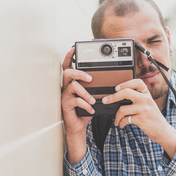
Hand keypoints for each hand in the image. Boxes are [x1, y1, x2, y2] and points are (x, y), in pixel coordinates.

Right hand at [61, 47, 95, 163]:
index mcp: (73, 83)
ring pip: (72, 86)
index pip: (68, 67)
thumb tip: (110, 80)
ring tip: (92, 99)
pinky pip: (75, 100)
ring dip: (85, 92)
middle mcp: (67, 88)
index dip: (69, 57)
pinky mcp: (66, 105)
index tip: (73, 49)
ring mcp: (65, 96)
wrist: (78, 126)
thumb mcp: (92, 96)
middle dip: (79, 73)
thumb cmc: (84, 110)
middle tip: (90, 78)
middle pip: (68, 73)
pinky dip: (85, 104)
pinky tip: (90, 108)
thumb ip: (96, 87)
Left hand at [102, 79, 175, 157]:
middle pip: (126, 92)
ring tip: (116, 120)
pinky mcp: (141, 119)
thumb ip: (137, 98)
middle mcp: (146, 99)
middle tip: (106, 101)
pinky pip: (125, 119)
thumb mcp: (148, 104)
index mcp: (147, 94)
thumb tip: (118, 97)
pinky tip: (121, 124)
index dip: (125, 83)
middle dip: (112, 97)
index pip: (137, 82)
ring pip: (122, 109)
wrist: (162, 131)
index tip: (116, 88)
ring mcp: (144, 109)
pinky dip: (121, 123)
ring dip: (116, 116)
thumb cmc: (153, 117)